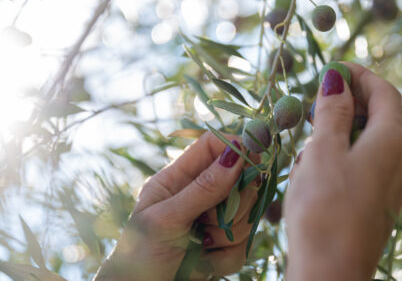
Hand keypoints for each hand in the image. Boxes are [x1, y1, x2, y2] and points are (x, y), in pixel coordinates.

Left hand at [94, 132, 259, 280]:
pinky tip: (202, 262)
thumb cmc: (139, 255)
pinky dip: (225, 258)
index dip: (238, 146)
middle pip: (242, 180)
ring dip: (226, 234)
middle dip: (233, 204)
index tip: (254, 159)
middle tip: (207, 221)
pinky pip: (245, 245)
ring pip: (248, 215)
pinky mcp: (226, 247)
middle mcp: (200, 195)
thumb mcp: (166, 218)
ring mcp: (216, 221)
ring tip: (198, 245)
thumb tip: (236, 155)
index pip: (214, 146)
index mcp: (179, 178)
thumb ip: (203, 188)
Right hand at [285, 62, 401, 279]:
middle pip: (386, 113)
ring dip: (350, 126)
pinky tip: (323, 162)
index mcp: (395, 139)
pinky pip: (372, 162)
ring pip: (377, 139)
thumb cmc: (325, 207)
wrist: (332, 272)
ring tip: (316, 131)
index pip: (385, 91)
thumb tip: (338, 79)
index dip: (360, 74)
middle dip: (354, 99)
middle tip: (320, 98)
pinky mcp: (385, 201)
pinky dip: (351, 151)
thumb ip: (333, 111)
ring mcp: (397, 182)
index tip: (333, 68)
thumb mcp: (323, 150)